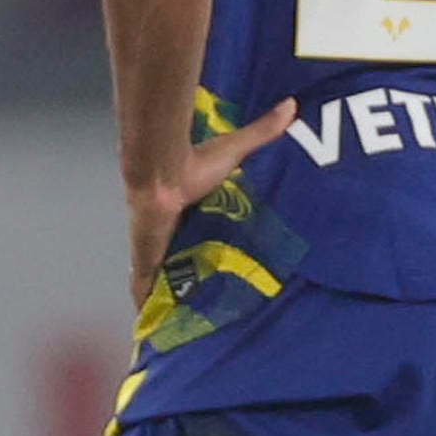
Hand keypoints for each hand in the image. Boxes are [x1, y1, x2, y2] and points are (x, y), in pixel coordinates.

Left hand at [123, 98, 296, 311]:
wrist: (160, 174)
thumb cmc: (193, 163)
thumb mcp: (234, 150)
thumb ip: (261, 131)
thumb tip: (291, 104)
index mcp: (184, 212)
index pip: (190, 234)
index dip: (196, 248)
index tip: (209, 263)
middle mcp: (167, 233)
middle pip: (174, 261)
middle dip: (184, 279)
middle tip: (203, 301)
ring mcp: (154, 249)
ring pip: (159, 281)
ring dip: (166, 299)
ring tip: (182, 324)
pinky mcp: (147, 261)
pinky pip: (144, 291)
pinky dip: (147, 309)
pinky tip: (151, 331)